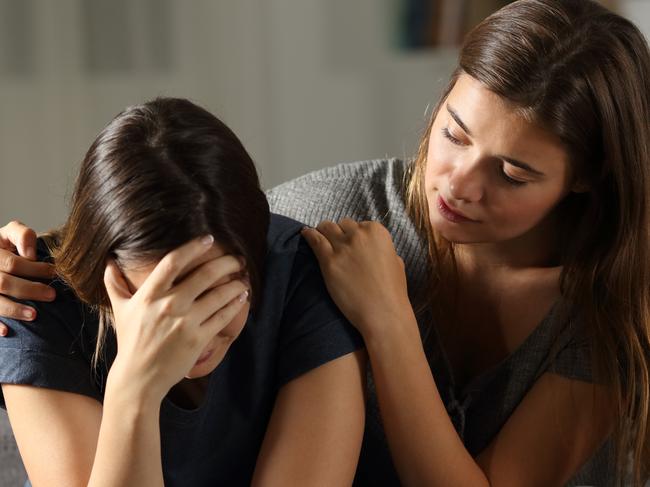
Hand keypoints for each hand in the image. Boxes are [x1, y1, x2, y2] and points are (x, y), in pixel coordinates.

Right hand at [0, 221, 55, 334]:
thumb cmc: (7, 245)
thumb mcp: (11, 233)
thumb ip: (22, 236)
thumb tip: (31, 254)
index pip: (11, 263)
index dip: (33, 268)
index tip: (53, 272)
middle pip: (3, 282)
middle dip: (29, 290)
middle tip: (52, 295)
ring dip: (14, 309)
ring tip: (35, 315)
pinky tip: (7, 331)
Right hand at [104, 236, 249, 402]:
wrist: (139, 378)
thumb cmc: (130, 341)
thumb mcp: (120, 310)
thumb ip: (115, 284)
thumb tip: (108, 262)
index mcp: (149, 295)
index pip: (173, 261)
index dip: (193, 247)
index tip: (208, 239)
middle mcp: (168, 305)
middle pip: (204, 275)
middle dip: (226, 263)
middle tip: (237, 259)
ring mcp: (185, 322)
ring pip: (218, 295)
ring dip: (235, 284)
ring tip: (243, 278)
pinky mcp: (198, 339)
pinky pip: (222, 317)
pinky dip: (235, 305)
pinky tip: (242, 297)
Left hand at [301, 219, 412, 341]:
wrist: (383, 312)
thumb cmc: (392, 291)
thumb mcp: (396, 262)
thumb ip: (383, 249)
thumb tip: (374, 249)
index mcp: (377, 232)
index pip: (359, 224)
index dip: (354, 234)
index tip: (350, 242)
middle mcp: (359, 234)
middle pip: (342, 224)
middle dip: (339, 233)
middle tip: (335, 242)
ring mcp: (343, 247)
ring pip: (326, 227)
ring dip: (323, 231)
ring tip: (318, 235)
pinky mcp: (328, 260)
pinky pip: (314, 239)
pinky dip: (308, 235)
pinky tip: (305, 233)